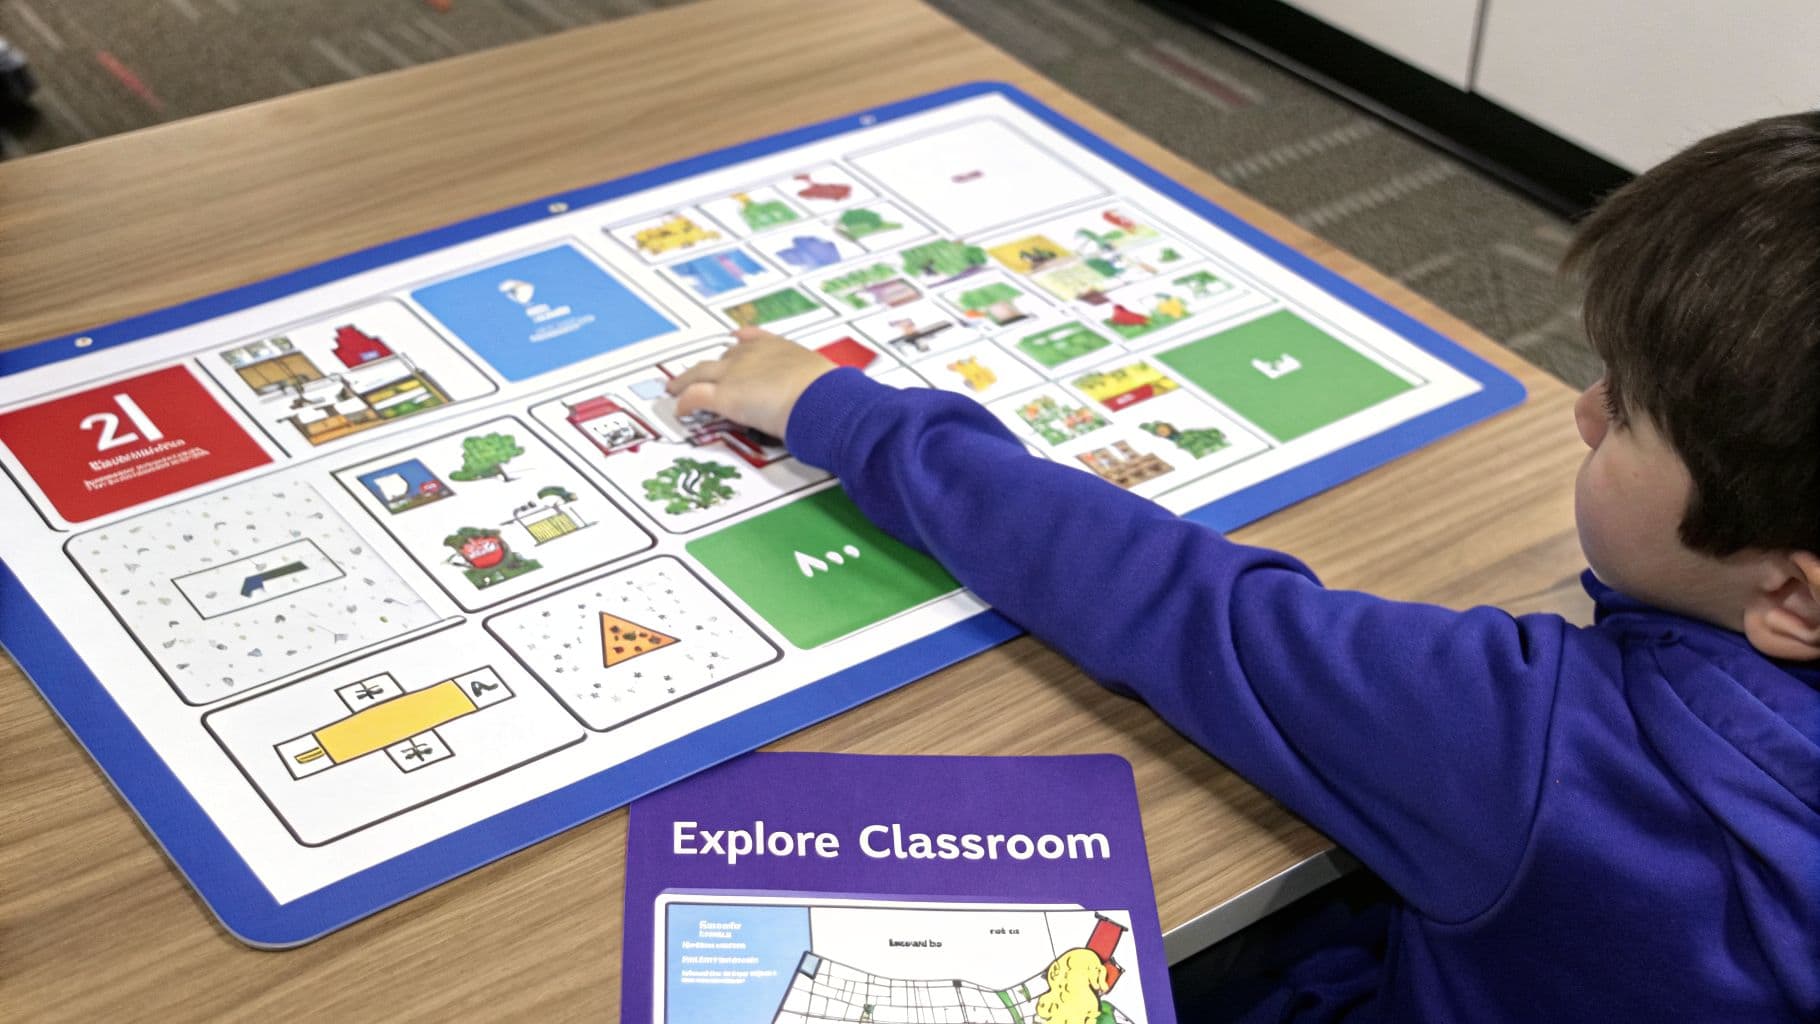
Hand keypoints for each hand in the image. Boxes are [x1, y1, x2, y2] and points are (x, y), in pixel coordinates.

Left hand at [665, 328, 839, 438]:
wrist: (821, 398)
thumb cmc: (830, 393)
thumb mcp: (826, 380)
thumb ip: (821, 386)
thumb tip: (839, 397)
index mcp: (781, 349)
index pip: (755, 341)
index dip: (744, 342)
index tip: (737, 338)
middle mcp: (754, 356)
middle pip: (724, 357)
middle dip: (713, 366)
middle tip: (701, 372)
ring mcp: (736, 374)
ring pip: (700, 372)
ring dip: (686, 380)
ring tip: (676, 387)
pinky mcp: (724, 396)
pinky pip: (695, 397)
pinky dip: (684, 402)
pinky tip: (679, 409)